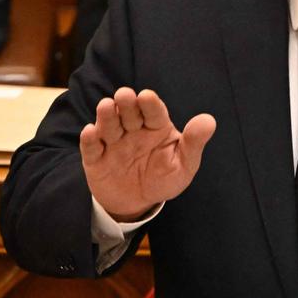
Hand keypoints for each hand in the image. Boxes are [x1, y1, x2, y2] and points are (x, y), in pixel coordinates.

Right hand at [81, 87, 215, 221]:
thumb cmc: (164, 177)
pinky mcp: (95, 158)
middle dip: (126, 103)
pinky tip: (90, 133)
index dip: (149, 103)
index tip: (147, 96)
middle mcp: (132, 129)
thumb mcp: (184, 164)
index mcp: (155, 126)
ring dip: (106, 116)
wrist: (138, 202)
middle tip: (124, 95)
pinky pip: (90, 147)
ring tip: (106, 107)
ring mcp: (112, 142)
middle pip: (128, 113)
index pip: (153, 111)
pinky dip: (89, 140)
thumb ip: (194, 143)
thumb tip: (209, 120)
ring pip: (108, 125)